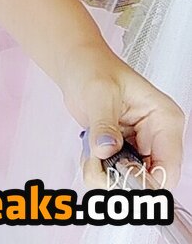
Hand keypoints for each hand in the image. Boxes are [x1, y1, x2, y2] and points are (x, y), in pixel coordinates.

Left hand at [62, 46, 184, 190]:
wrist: (75, 64)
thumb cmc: (93, 66)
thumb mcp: (99, 93)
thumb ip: (103, 124)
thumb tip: (106, 149)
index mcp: (164, 119)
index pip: (168, 168)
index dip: (144, 180)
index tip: (117, 174)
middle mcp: (157, 135)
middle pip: (149, 180)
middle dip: (119, 178)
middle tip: (97, 164)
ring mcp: (140, 144)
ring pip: (130, 181)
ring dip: (105, 174)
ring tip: (90, 154)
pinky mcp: (123, 149)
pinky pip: (115, 174)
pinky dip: (99, 170)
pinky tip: (89, 153)